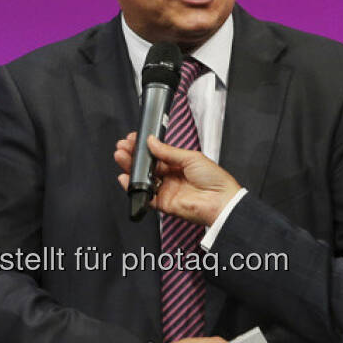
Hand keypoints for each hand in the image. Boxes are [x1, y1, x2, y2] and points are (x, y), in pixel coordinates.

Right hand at [114, 133, 241, 226]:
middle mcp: (171, 176)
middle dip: (134, 156)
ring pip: (143, 179)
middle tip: (123, 147)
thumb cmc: (215, 179)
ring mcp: (166, 190)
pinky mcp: (162, 203)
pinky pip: (144, 196)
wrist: (220, 201)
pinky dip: (133, 188)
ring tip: (121, 157)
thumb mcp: (191, 157)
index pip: (156, 154)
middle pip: (147, 166)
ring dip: (131, 169)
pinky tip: (125, 178)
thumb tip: (152, 141)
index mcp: (179, 164)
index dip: (144, 147)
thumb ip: (168, 151)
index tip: (134, 139)